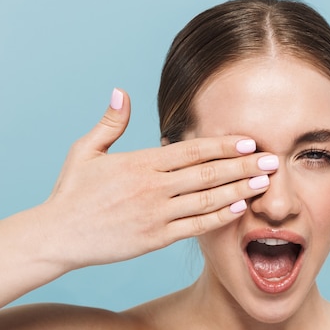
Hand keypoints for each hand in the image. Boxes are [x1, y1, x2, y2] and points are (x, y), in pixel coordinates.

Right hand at [38, 89, 275, 270]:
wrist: (57, 235)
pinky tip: (240, 209)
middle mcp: (152, 187)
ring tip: (265, 183)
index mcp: (140, 163)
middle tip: (272, 159)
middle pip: (207, 173)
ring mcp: (156, 214)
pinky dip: (218, 217)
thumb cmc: (72, 193)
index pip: (191, 150)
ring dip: (239, 190)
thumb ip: (110, 123)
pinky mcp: (155, 238)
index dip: (223, 144)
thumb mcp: (85, 151)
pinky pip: (194, 226)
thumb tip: (122, 91)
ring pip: (207, 199)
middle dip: (243, 166)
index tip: (249, 140)